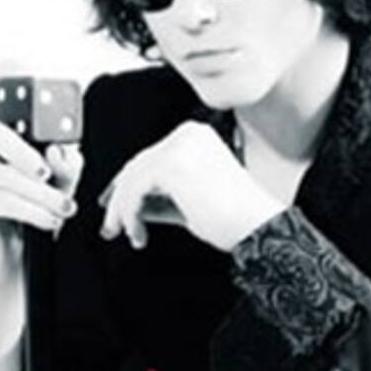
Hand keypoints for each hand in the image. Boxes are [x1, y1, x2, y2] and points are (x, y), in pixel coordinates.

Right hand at [0, 116, 83, 286]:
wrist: (10, 266)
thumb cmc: (30, 225)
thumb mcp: (56, 193)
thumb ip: (64, 171)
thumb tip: (60, 151)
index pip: (6, 118)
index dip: (31, 124)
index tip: (57, 145)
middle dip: (25, 152)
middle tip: (49, 174)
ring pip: (6, 175)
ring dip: (43, 194)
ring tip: (65, 209)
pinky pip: (3, 201)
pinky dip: (33, 211)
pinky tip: (51, 221)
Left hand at [97, 120, 284, 252]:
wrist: (257, 228)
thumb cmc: (237, 221)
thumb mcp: (189, 206)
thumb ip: (161, 201)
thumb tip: (135, 207)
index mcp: (196, 137)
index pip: (151, 159)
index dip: (128, 186)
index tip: (117, 210)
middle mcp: (187, 135)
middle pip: (138, 165)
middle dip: (120, 200)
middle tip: (112, 227)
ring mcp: (179, 146)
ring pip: (132, 177)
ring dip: (124, 211)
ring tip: (130, 235)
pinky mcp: (170, 164)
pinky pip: (135, 188)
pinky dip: (130, 213)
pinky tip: (138, 232)